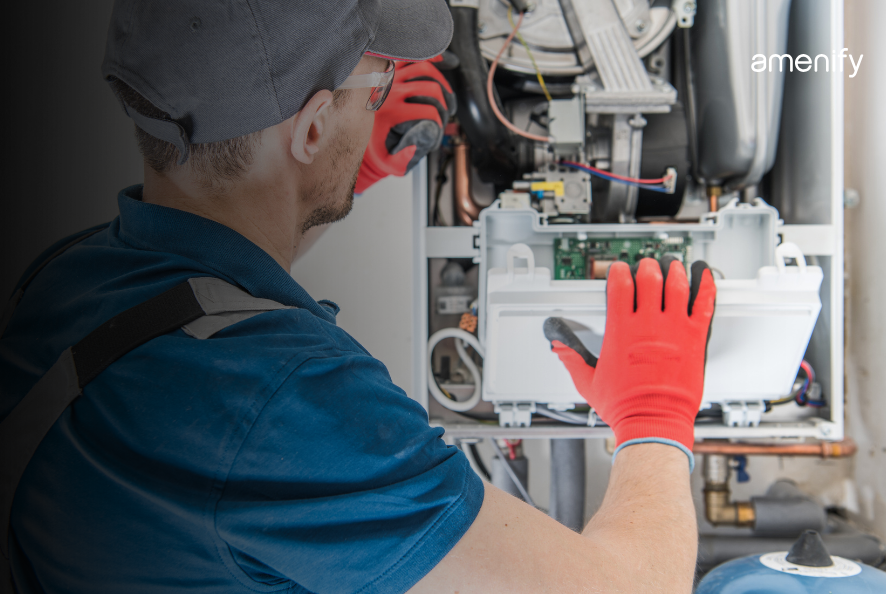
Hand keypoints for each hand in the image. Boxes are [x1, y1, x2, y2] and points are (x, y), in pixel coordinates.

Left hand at [354, 58, 455, 193]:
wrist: (355, 130)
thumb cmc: (375, 146)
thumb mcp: (388, 161)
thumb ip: (403, 160)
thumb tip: (417, 147)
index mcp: (390, 112)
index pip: (428, 111)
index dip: (440, 121)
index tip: (439, 128)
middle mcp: (390, 91)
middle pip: (430, 88)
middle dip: (444, 103)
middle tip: (445, 114)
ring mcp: (390, 77)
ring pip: (424, 68)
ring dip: (441, 81)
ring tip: (445, 95)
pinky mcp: (390, 69)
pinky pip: (411, 56)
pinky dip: (427, 57)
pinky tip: (439, 63)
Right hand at [544, 257, 715, 462]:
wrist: (653, 422)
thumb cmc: (625, 406)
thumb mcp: (588, 382)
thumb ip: (572, 359)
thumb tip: (558, 347)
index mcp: (621, 330)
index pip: (619, 285)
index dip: (618, 272)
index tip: (618, 270)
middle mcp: (647, 325)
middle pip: (649, 278)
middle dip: (646, 267)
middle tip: (647, 266)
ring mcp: (673, 329)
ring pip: (676, 285)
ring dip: (674, 270)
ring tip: (672, 265)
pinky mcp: (695, 339)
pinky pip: (704, 304)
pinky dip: (705, 286)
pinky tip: (704, 276)